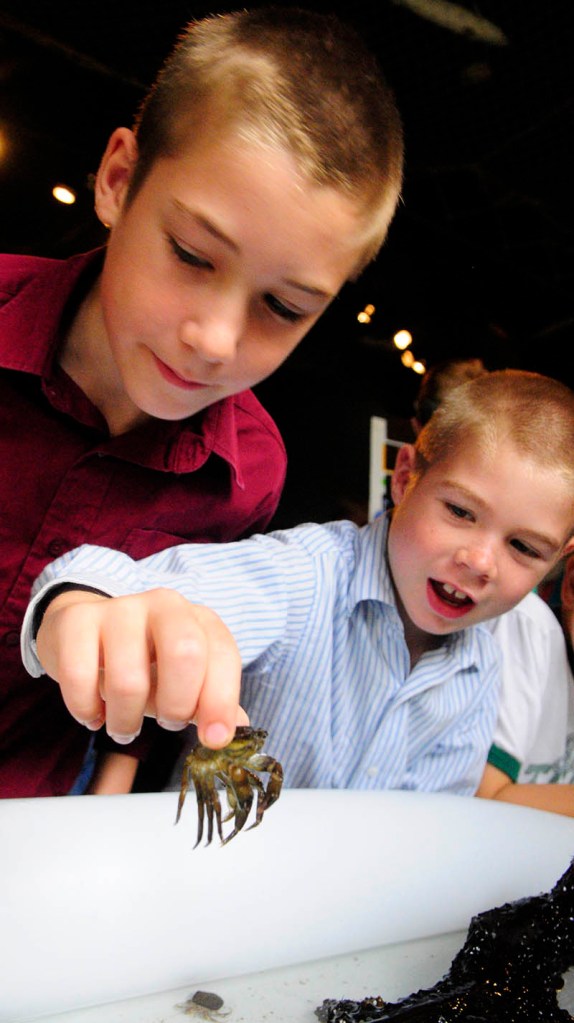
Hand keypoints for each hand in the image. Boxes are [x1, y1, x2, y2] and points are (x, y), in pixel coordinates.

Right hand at [36, 588, 245, 747]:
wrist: (83, 630)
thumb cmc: (142, 661)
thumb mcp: (181, 680)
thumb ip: (208, 701)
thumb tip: (237, 727)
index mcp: (199, 619)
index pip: (223, 655)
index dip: (221, 701)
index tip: (214, 739)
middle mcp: (165, 605)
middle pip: (184, 655)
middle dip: (176, 707)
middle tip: (166, 724)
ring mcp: (119, 609)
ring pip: (129, 681)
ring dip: (126, 721)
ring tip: (124, 724)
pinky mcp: (77, 621)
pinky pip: (80, 679)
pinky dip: (87, 711)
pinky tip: (94, 713)